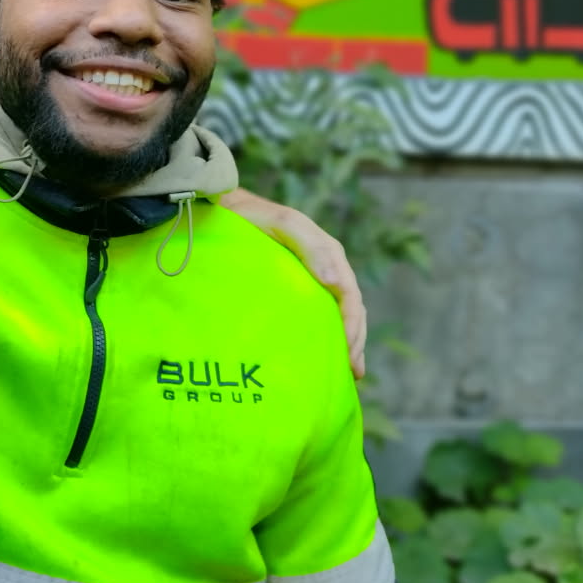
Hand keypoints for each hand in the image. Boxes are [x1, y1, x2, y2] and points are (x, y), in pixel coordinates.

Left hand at [216, 188, 367, 377]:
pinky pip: (319, 312)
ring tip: (348, 373)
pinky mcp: (297, 285)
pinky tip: (326, 355)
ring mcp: (313, 277)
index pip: (349, 295)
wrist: (228, 210)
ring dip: (347, 342)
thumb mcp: (285, 224)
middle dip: (355, 340)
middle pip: (350, 309)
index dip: (352, 325)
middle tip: (352, 372)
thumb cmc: (255, 216)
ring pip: (338, 314)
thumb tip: (337, 283)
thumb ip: (312, 247)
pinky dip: (328, 334)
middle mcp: (326, 268)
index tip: (347, 353)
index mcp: (329, 254)